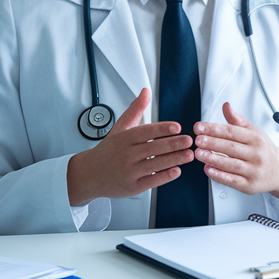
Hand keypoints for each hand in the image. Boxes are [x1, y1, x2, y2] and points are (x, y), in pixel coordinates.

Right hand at [66, 88, 193, 205]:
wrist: (90, 174)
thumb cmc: (108, 150)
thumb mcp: (119, 128)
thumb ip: (135, 110)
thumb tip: (145, 92)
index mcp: (124, 138)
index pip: (146, 131)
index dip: (162, 129)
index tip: (177, 127)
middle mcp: (127, 154)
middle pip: (153, 148)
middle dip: (173, 144)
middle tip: (189, 141)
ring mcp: (130, 171)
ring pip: (155, 164)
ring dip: (174, 159)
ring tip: (189, 155)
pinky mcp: (133, 186)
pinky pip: (151, 181)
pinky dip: (165, 176)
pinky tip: (176, 171)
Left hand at [194, 103, 278, 202]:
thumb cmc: (263, 150)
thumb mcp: (254, 132)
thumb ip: (237, 120)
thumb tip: (226, 106)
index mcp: (255, 138)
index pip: (232, 131)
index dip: (214, 129)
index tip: (199, 127)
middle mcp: (256, 154)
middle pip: (231, 147)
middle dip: (212, 143)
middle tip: (197, 140)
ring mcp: (253, 170)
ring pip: (231, 164)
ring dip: (213, 158)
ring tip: (198, 154)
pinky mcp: (249, 185)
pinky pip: (232, 180)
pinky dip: (219, 175)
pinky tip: (208, 169)